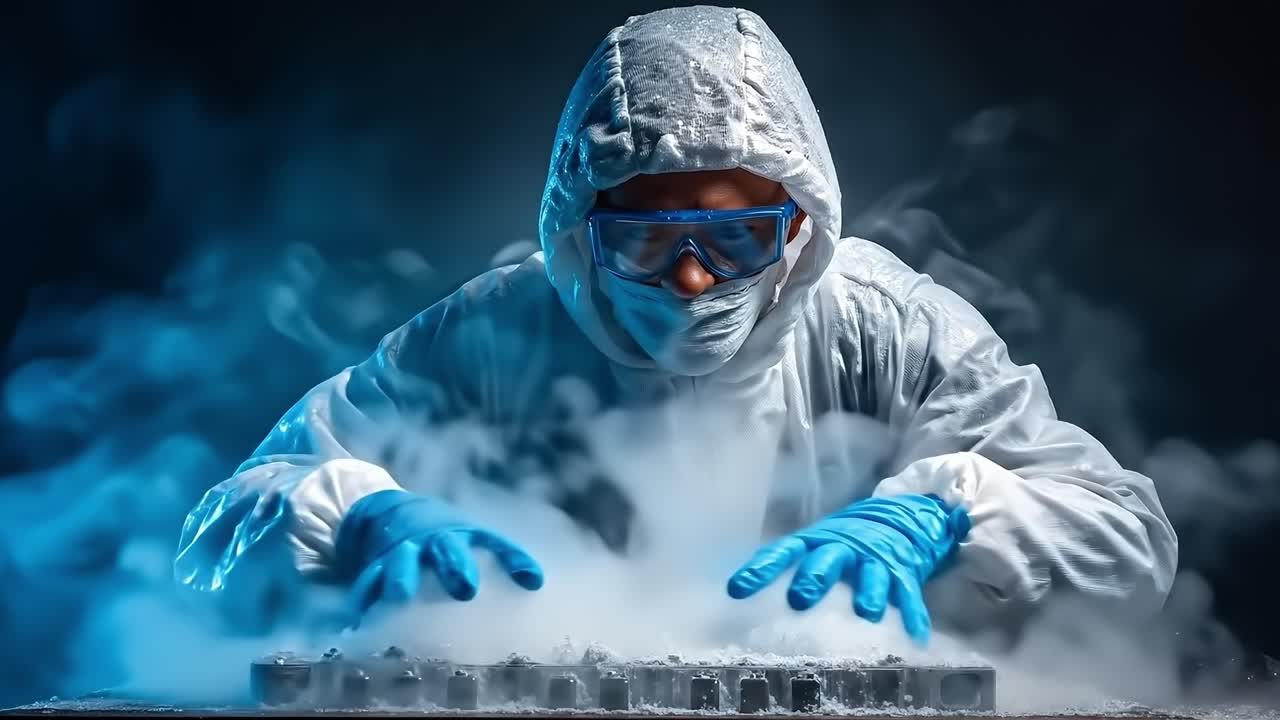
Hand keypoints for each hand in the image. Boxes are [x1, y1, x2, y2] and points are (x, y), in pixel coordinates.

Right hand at [335, 490, 543, 617]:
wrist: (391, 511)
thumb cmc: (445, 537)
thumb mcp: (474, 539)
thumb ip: (505, 560)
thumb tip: (538, 584)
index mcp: (464, 534)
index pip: (495, 544)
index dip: (514, 560)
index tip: (533, 581)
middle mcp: (434, 540)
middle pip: (447, 549)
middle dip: (456, 567)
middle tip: (466, 589)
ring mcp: (402, 551)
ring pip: (400, 561)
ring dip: (400, 577)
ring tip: (399, 596)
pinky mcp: (374, 565)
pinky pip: (365, 582)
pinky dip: (360, 599)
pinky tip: (356, 618)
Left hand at [726, 494, 968, 644]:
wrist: (900, 516)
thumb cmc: (846, 542)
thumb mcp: (816, 545)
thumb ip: (787, 565)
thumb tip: (739, 594)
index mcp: (816, 541)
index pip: (783, 552)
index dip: (761, 569)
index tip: (737, 589)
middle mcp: (844, 548)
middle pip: (827, 560)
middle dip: (814, 578)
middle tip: (800, 598)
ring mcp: (876, 559)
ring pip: (872, 575)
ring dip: (870, 592)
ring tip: (867, 612)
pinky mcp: (905, 571)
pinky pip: (909, 594)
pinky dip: (913, 614)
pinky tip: (914, 635)